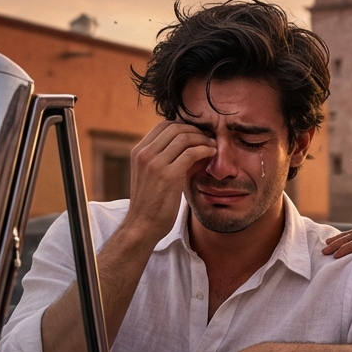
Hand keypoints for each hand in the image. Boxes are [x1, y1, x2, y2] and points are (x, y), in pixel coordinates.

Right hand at [125, 121, 215, 240]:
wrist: (142, 226)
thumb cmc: (150, 203)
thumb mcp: (151, 175)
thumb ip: (163, 158)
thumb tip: (187, 146)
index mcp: (138, 151)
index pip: (163, 126)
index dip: (184, 126)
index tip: (198, 134)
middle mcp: (144, 153)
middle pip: (175, 128)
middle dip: (196, 130)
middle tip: (209, 138)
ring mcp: (154, 163)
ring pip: (184, 137)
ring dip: (203, 139)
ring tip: (213, 146)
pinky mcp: (168, 175)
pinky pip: (191, 153)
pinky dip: (204, 150)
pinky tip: (211, 154)